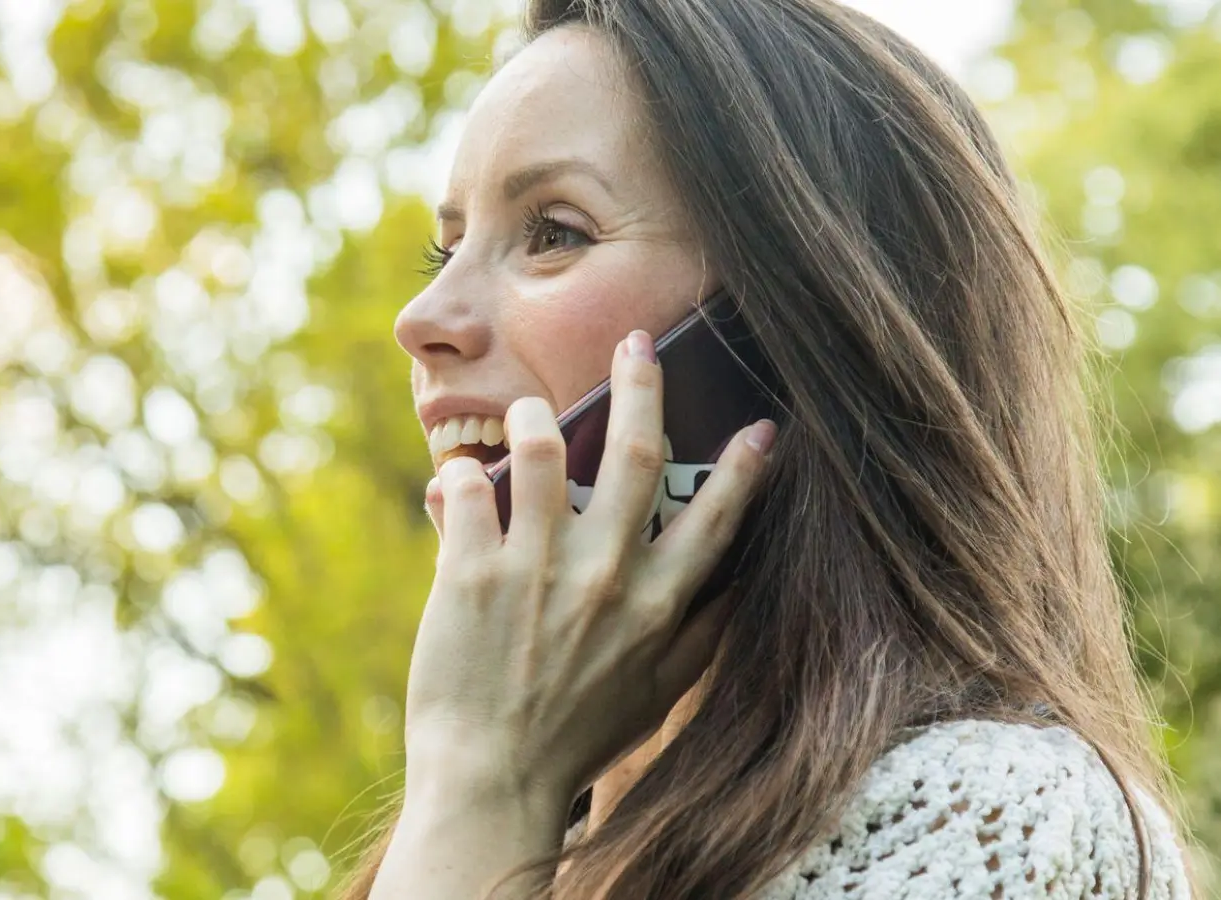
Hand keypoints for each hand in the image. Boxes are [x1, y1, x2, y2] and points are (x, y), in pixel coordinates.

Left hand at [406, 329, 775, 801]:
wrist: (492, 781)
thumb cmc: (579, 738)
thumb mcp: (659, 695)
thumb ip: (700, 636)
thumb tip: (737, 587)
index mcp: (658, 606)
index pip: (715, 519)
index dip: (744, 467)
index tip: (763, 425)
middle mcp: (605, 578)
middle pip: (635, 457)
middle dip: (640, 386)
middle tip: (635, 340)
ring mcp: (536, 572)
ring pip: (544, 454)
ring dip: (536, 417)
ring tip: (526, 407)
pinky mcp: (468, 576)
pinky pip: (465, 495)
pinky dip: (460, 476)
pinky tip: (458, 475)